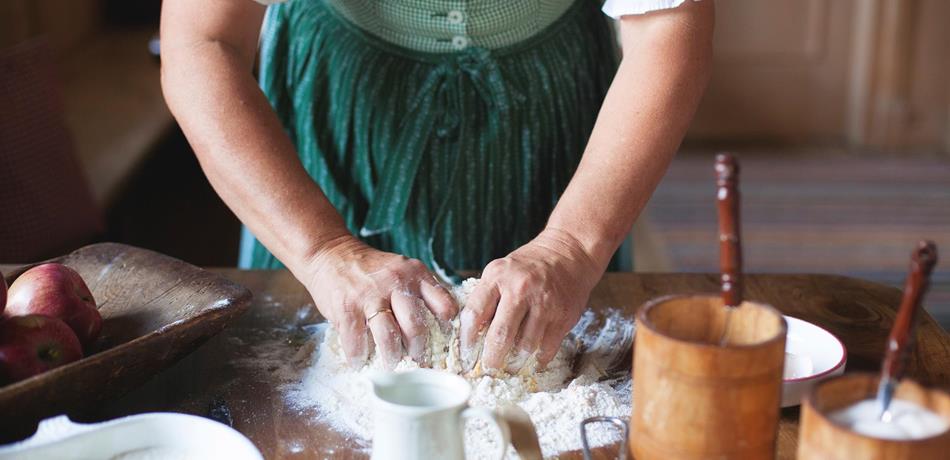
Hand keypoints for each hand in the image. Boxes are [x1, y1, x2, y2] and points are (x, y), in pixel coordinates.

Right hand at [302, 236, 456, 368]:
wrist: (331, 253)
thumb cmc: (372, 269)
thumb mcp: (403, 270)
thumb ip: (421, 291)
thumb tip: (443, 326)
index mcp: (416, 274)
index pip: (443, 305)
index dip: (446, 329)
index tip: (442, 343)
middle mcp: (395, 283)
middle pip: (416, 326)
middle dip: (418, 352)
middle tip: (417, 363)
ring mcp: (369, 296)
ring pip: (389, 337)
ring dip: (391, 359)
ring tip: (391, 366)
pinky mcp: (346, 308)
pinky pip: (356, 342)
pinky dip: (359, 358)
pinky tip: (360, 362)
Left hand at [460, 229, 602, 373]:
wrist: (569, 253)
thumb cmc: (529, 266)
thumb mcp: (501, 271)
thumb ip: (487, 297)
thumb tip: (472, 334)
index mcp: (497, 276)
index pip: (474, 313)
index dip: (467, 339)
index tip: (466, 355)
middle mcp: (520, 289)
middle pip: (500, 335)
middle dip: (491, 359)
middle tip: (487, 370)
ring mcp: (544, 303)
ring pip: (525, 346)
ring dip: (516, 362)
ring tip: (510, 368)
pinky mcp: (563, 316)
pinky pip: (546, 348)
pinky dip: (538, 359)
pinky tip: (532, 361)